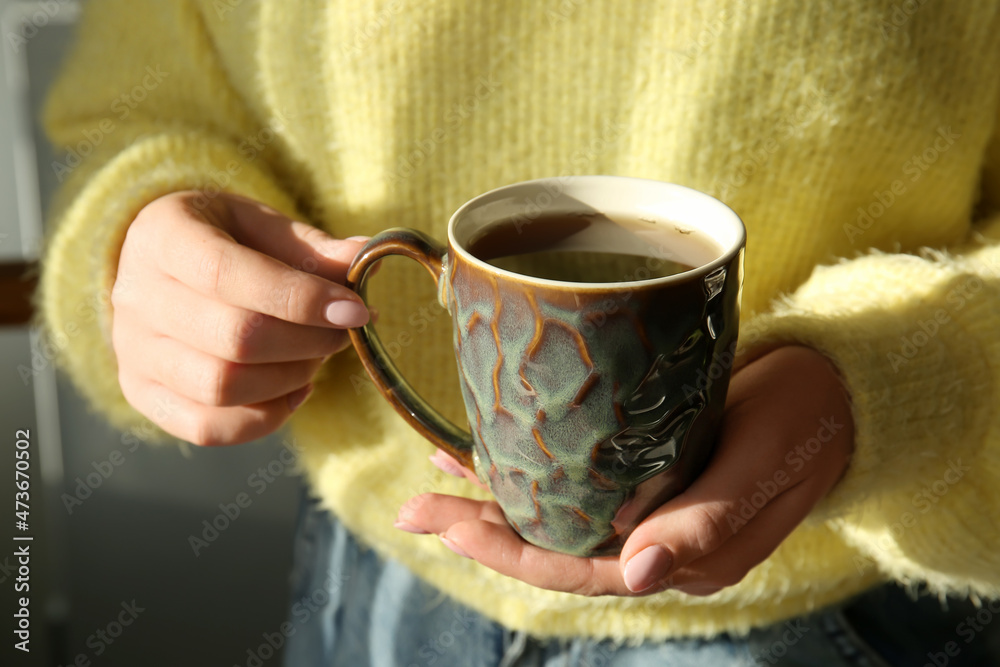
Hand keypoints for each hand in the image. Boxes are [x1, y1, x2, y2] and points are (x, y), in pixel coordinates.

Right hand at [111, 191, 369, 445]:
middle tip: (342, 332)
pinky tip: (295, 389)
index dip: (301, 298)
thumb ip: (313, 248)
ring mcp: (133, 352)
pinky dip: (265, 417)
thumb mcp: (264, 226)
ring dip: (290, 378)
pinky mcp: (143, 393)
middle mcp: (135, 296)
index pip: (228, 274)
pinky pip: (208, 427)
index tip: (356, 310)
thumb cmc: (224, 239)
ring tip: (316, 356)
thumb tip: (365, 259)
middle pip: (233, 338)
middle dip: (307, 341)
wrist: (164, 264)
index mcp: (163, 237)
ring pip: (222, 387)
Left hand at [396, 346, 853, 596]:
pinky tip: (489, 438)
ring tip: (434, 471)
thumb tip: (641, 574)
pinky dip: (530, 457)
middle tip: (414, 506)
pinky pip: (574, 472)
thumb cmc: (804, 422)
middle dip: (479, 527)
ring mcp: (646, 502)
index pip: (578, 569)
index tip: (447, 525)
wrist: (833, 387)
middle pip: (551, 543)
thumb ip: (707, 522)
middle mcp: (654, 538)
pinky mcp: (644, 464)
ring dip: (494, 493)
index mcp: (681, 557)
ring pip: (555, 509)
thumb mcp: (762, 466)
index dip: (508, 551)